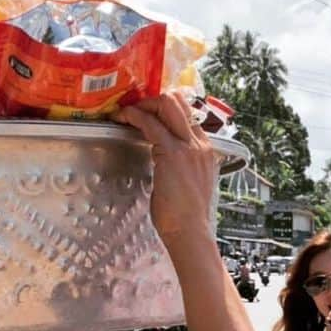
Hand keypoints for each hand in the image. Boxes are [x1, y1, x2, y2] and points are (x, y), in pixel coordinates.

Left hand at [112, 93, 218, 245]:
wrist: (191, 231)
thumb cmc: (186, 216)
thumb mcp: (189, 183)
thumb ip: (181, 166)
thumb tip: (164, 160)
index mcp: (206, 150)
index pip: (188, 114)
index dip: (166, 107)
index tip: (149, 112)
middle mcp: (201, 144)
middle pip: (179, 101)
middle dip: (153, 99)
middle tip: (136, 108)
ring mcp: (189, 147)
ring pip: (168, 105)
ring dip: (144, 104)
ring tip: (127, 112)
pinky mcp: (173, 153)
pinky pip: (152, 124)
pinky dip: (135, 116)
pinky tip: (123, 118)